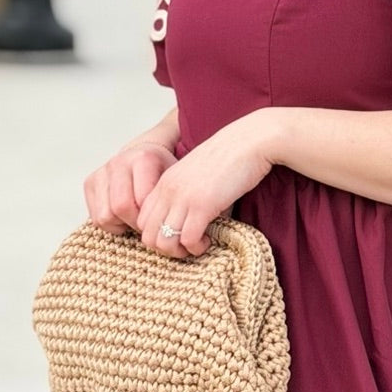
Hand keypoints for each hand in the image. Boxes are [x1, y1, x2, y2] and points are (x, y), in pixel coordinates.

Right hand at [84, 137, 178, 239]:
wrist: (143, 156)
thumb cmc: (161, 172)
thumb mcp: (174, 181)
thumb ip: (172, 199)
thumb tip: (170, 229)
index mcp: (142, 159)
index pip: (142, 201)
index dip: (150, 218)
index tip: (158, 220)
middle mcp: (118, 162)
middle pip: (120, 208)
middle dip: (134, 223)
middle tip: (146, 224)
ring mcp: (102, 172)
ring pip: (105, 216)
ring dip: (121, 224)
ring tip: (134, 217)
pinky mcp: (89, 183)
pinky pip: (96, 217)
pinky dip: (110, 223)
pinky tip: (122, 215)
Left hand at [134, 111, 276, 257]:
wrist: (249, 141)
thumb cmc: (230, 158)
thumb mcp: (196, 174)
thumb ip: (186, 194)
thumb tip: (189, 221)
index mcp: (164, 182)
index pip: (142, 221)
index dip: (158, 235)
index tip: (179, 236)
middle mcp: (168, 191)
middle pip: (148, 236)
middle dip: (166, 249)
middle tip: (187, 246)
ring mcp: (183, 198)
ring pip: (164, 242)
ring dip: (180, 251)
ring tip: (198, 244)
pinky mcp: (202, 205)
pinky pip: (188, 239)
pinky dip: (197, 247)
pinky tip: (209, 239)